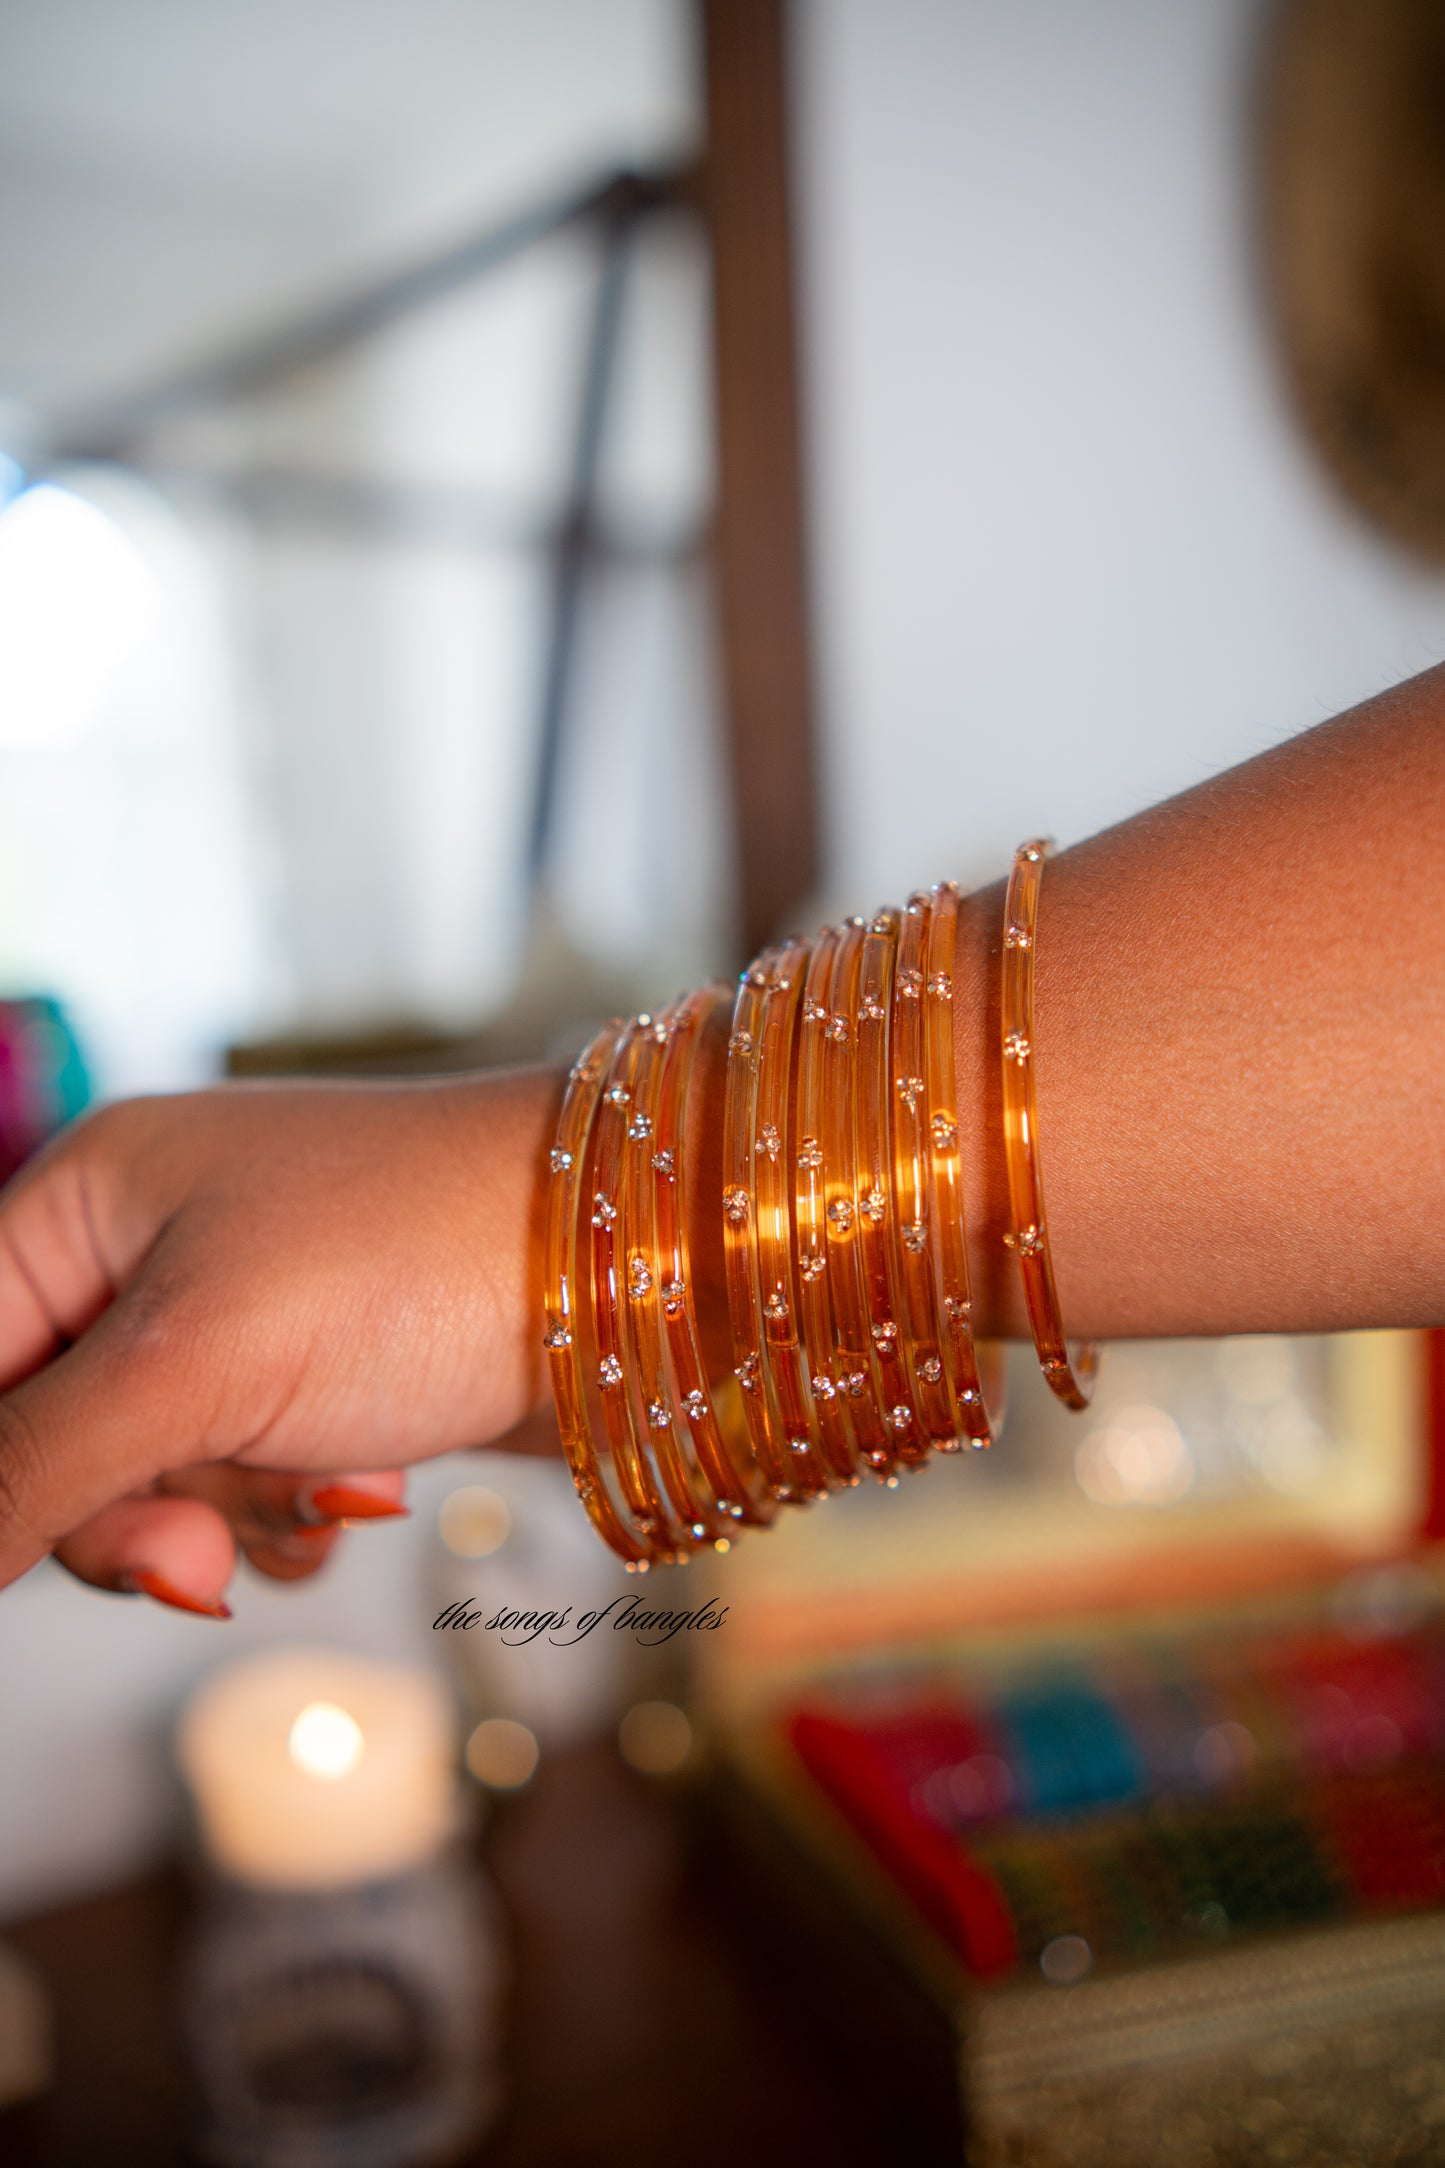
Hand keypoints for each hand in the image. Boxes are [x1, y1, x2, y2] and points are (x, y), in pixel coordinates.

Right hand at [0, 1067, 562, 1609]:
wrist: (631, 1259)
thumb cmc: (415, 1257)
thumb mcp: (193, 1363)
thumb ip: (32, 1464)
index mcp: (87, 1200)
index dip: (0, 1473)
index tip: (61, 1547)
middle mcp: (150, 1248)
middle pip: (46, 1440)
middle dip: (132, 1514)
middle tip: (199, 1556)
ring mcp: (237, 1315)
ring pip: (148, 1480)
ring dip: (232, 1515)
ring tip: (338, 1482)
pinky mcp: (315, 1376)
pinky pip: (241, 1488)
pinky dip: (291, 1515)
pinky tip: (361, 1498)